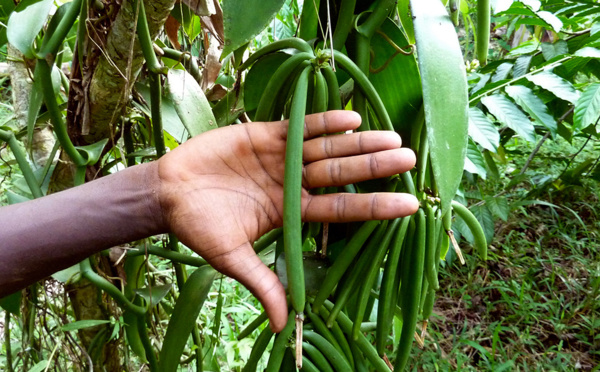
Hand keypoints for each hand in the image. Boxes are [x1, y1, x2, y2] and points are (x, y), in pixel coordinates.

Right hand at [157, 111, 417, 331]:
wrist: (169, 194)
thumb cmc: (200, 227)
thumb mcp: (232, 259)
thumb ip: (262, 283)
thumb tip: (285, 327)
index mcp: (292, 212)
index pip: (342, 209)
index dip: (375, 206)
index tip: (410, 205)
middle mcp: (294, 183)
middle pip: (342, 174)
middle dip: (374, 167)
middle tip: (411, 160)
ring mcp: (282, 158)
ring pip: (327, 148)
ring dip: (358, 143)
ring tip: (392, 138)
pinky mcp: (265, 135)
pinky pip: (299, 127)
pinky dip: (323, 122)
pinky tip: (351, 118)